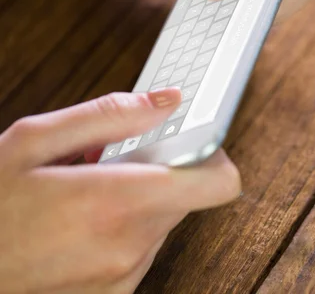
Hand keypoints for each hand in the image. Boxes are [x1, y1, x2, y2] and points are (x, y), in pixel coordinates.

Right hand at [0, 88, 240, 292]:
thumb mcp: (34, 141)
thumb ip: (111, 115)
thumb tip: (167, 101)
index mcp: (116, 202)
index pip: (218, 182)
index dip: (214, 155)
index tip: (195, 140)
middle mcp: (129, 245)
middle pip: (187, 196)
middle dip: (161, 172)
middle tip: (115, 161)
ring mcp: (123, 275)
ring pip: (165, 220)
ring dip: (141, 201)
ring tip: (90, 192)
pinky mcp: (114, 292)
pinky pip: (144, 248)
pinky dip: (126, 228)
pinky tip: (86, 221)